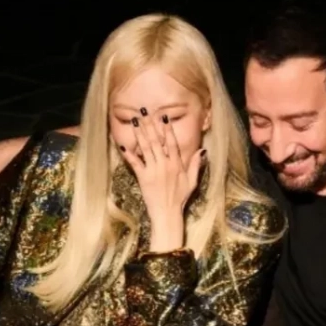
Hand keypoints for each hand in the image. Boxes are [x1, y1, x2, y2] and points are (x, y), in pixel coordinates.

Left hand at [118, 113, 202, 250]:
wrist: (167, 213)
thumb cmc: (180, 199)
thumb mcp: (192, 182)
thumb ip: (196, 165)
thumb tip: (203, 150)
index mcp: (177, 165)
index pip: (172, 143)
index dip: (167, 129)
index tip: (163, 117)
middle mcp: (165, 164)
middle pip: (156, 141)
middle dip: (149, 125)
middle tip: (143, 111)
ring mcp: (153, 170)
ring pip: (145, 148)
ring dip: (139, 133)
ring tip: (134, 121)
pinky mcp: (143, 177)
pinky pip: (135, 163)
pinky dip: (128, 153)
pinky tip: (123, 144)